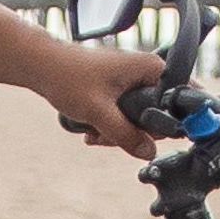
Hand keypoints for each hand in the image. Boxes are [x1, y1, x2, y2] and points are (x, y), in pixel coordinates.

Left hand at [47, 46, 162, 155]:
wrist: (40, 66)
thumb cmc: (67, 76)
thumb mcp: (100, 112)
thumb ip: (127, 135)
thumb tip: (148, 152)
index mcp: (152, 69)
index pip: (179, 102)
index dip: (165, 124)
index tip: (143, 135)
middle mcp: (146, 73)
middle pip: (157, 115)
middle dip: (133, 132)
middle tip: (108, 134)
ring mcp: (132, 82)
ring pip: (138, 119)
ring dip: (117, 132)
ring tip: (95, 132)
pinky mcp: (119, 90)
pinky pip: (124, 115)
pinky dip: (109, 125)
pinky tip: (92, 129)